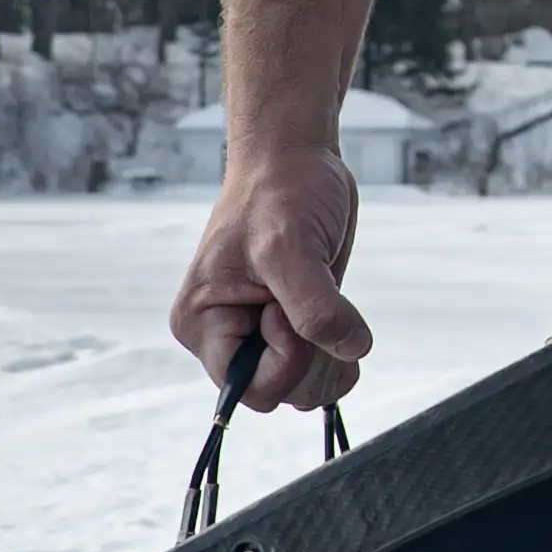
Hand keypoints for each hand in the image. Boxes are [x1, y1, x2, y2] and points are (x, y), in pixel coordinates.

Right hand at [172, 141, 372, 408]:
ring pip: (301, 388)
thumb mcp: (290, 246)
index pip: (246, 387)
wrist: (296, 158)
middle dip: (311, 363)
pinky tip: (349, 334)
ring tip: (339, 315)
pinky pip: (316, 371)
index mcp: (202, 322)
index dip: (284, 362)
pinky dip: (339, 362)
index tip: (289, 310)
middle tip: (319, 303)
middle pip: (277, 394)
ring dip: (330, 364)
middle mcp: (225, 334)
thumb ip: (315, 306)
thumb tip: (349, 350)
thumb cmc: (280, 189)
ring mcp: (259, 333)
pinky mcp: (291, 325)